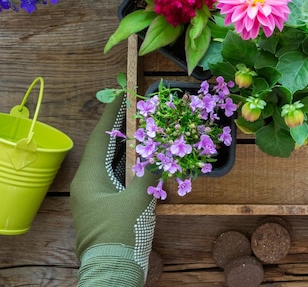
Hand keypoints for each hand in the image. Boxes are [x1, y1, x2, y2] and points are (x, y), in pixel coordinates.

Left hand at [70, 95, 158, 286]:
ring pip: (114, 164)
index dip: (113, 114)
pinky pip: (120, 179)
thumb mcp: (138, 199)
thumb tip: (161, 152)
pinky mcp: (108, 207)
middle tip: (140, 109)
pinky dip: (134, 168)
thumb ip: (150, 172)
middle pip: (107, 148)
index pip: (102, 136)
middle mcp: (89, 183)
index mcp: (89, 177)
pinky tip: (149, 160)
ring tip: (148, 128)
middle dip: (124, 128)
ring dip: (131, 148)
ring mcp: (98, 196)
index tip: (124, 94)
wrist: (114, 271)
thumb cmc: (122, 232)